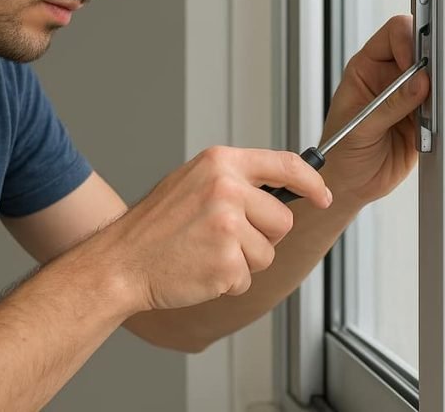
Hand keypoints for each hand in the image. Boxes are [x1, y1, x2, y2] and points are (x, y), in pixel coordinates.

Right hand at [96, 147, 331, 311]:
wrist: (121, 262)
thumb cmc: (155, 227)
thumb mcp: (192, 182)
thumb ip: (235, 180)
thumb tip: (280, 187)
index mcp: (220, 163)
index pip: (286, 164)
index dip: (312, 182)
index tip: (323, 195)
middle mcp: (226, 189)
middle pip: (282, 219)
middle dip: (263, 235)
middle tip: (223, 236)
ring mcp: (227, 226)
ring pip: (268, 252)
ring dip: (243, 261)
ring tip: (206, 252)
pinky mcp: (226, 262)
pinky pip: (248, 278)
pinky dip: (227, 281)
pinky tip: (200, 269)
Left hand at [319, 15, 429, 208]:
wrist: (351, 185)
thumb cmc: (340, 153)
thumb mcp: (358, 129)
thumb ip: (388, 106)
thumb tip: (418, 83)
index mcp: (366, 67)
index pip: (395, 34)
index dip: (410, 41)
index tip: (416, 63)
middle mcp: (389, 77)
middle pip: (422, 51)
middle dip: (431, 65)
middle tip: (430, 86)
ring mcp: (408, 97)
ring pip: (436, 79)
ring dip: (436, 94)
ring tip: (421, 116)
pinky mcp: (423, 118)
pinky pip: (441, 108)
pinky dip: (440, 116)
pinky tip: (425, 129)